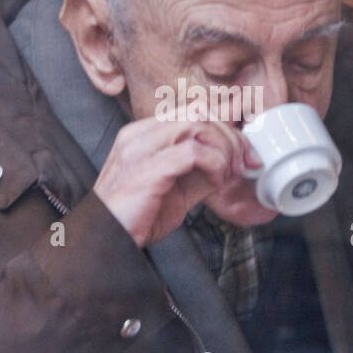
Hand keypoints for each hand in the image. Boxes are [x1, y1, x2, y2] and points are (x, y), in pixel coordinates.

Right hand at [92, 115, 261, 247]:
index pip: (192, 112)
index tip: (244, 150)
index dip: (224, 126)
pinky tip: (215, 183)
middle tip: (244, 163)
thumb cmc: (136, 218)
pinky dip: (214, 164)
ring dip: (224, 149)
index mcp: (143, 134)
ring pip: (198, 124)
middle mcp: (139, 134)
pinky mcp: (147, 167)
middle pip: (199, 113)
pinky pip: (193, 151)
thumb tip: (231, 164)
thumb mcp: (176, 189)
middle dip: (230, 137)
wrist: (107, 240)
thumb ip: (199, 172)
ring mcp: (140, 147)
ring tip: (228, 174)